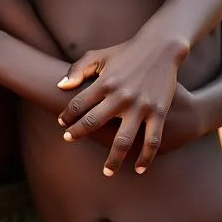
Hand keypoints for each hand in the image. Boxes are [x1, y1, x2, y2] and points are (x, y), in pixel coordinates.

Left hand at [57, 35, 184, 175]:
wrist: (160, 49)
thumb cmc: (125, 52)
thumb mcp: (98, 55)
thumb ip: (77, 70)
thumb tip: (61, 87)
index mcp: (104, 83)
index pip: (78, 104)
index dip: (67, 116)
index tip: (62, 123)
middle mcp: (121, 97)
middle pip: (94, 123)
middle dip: (79, 134)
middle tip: (69, 141)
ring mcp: (141, 107)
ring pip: (123, 141)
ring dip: (114, 159)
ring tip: (107, 172)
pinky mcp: (159, 112)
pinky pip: (151, 141)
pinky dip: (146, 157)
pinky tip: (139, 169)